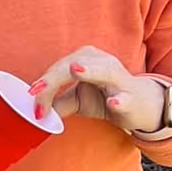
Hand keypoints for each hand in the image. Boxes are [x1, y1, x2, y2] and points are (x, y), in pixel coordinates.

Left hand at [29, 47, 167, 136]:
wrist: (141, 106)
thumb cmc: (106, 96)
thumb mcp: (77, 100)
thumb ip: (56, 103)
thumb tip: (34, 112)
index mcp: (85, 58)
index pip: (58, 68)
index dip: (43, 84)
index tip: (30, 100)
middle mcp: (102, 61)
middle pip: (73, 65)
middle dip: (53, 80)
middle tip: (36, 93)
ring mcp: (119, 77)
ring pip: (102, 71)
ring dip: (88, 72)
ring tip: (74, 71)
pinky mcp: (131, 95)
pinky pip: (125, 96)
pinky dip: (118, 99)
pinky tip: (112, 102)